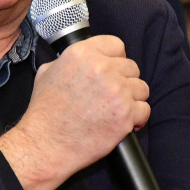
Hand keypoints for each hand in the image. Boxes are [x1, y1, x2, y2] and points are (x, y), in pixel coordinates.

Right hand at [0, 36, 149, 189]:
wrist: (46, 143)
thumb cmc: (45, 112)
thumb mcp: (47, 72)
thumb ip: (68, 60)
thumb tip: (82, 59)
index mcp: (83, 53)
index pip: (116, 45)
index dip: (116, 59)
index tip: (113, 70)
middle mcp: (102, 68)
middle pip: (131, 67)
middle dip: (124, 81)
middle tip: (111, 95)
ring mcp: (116, 92)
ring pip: (141, 88)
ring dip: (132, 99)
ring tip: (117, 109)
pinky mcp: (125, 115)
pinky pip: (144, 110)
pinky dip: (137, 118)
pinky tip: (123, 122)